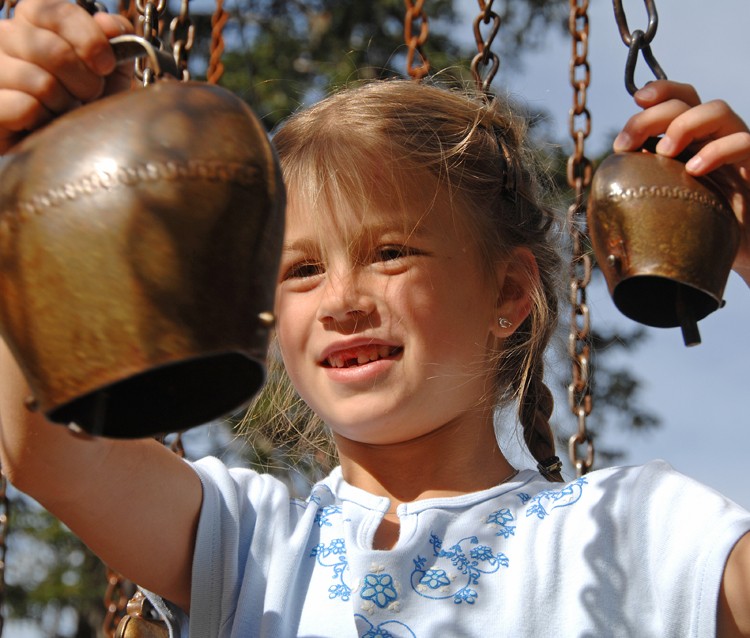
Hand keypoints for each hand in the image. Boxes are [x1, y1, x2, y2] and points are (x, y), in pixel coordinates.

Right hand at [0, 0, 132, 153]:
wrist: (61, 147)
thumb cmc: (81, 107)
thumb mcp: (108, 77)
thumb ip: (115, 46)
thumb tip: (114, 26)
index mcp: (33, 23)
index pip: (55, 11)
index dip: (88, 38)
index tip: (107, 65)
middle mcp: (5, 38)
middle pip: (53, 51)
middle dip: (85, 83)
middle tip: (88, 97)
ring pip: (40, 82)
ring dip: (65, 106)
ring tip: (63, 113)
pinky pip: (25, 107)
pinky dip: (45, 122)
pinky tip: (43, 125)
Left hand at [613, 80, 749, 285]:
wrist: (739, 254)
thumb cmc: (696, 232)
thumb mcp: (660, 207)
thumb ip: (636, 193)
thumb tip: (591, 204)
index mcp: (690, 140)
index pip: (678, 98)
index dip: (659, 91)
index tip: (635, 101)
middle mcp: (713, 137)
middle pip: (687, 101)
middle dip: (652, 115)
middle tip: (626, 143)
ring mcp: (737, 149)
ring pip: (718, 110)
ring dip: (684, 124)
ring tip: (663, 151)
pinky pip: (744, 142)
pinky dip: (717, 150)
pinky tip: (695, 170)